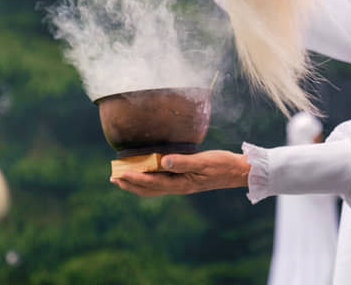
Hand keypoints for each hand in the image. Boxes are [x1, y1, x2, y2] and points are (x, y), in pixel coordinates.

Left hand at [111, 150, 250, 196]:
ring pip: (154, 188)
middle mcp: (179, 186)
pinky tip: (147, 173)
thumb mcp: (204, 161)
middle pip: (149, 189)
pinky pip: (162, 183)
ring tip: (123, 178)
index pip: (152, 183)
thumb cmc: (222, 164)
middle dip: (130, 184)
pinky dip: (149, 180)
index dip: (135, 179)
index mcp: (181, 183)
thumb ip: (184, 162)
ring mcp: (182, 184)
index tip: (120, 175)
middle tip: (113, 178)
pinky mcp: (186, 180)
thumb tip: (163, 161)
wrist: (237, 172)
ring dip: (137, 184)